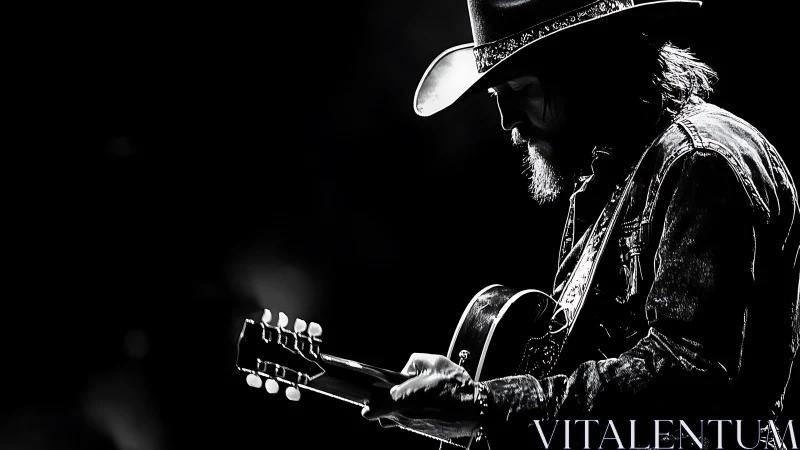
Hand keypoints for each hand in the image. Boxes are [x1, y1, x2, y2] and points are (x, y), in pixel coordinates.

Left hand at [361, 353, 479, 439]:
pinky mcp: (425, 432)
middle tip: (398, 393)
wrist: (476, 408)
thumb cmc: (455, 385)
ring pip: (396, 420)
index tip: (371, 397)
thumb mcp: (434, 361)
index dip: (370, 404)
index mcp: (403, 400)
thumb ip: (413, 361)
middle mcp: (405, 417)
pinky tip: (428, 405)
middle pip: (382, 416)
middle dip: (386, 404)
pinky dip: (414, 414)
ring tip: (416, 398)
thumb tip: (404, 373)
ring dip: (400, 410)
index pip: (373, 410)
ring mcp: (414, 427)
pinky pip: (411, 423)